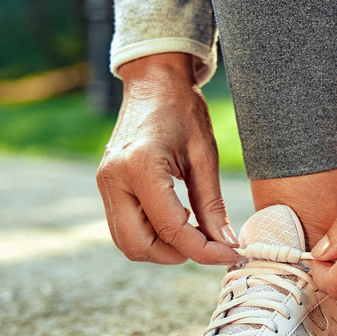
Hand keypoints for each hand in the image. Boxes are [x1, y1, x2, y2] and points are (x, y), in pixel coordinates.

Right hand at [96, 53, 238, 265]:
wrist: (153, 80)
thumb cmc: (182, 110)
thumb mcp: (204, 156)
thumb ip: (212, 205)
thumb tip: (226, 244)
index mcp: (140, 167)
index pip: (171, 228)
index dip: (204, 250)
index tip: (231, 254)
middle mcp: (114, 179)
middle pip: (138, 247)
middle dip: (176, 255)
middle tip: (208, 245)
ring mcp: (105, 183)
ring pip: (127, 242)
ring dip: (161, 248)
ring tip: (194, 231)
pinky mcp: (107, 185)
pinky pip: (124, 226)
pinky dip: (150, 234)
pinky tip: (177, 220)